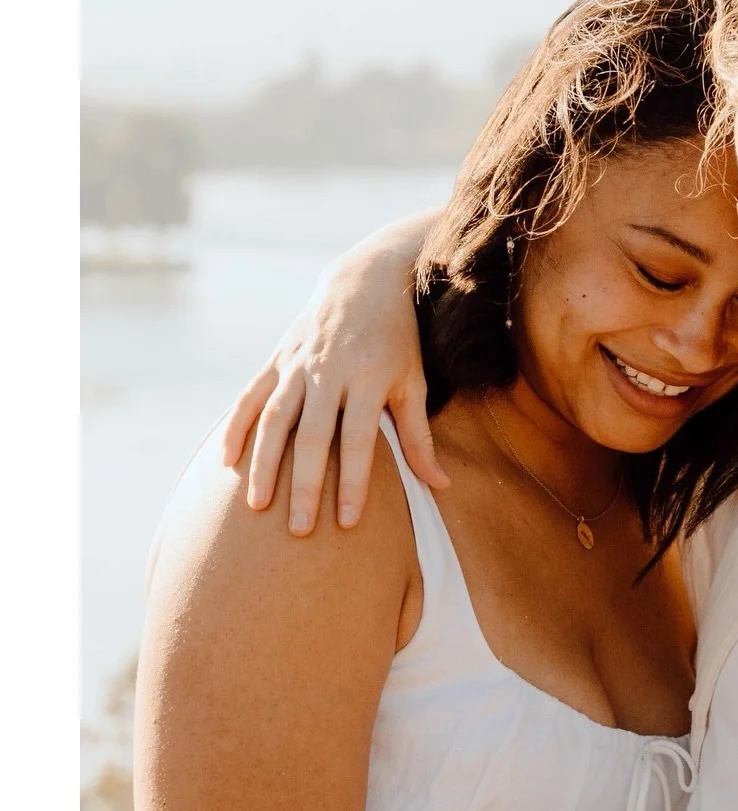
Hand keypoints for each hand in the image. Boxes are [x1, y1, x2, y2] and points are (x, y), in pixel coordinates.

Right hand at [221, 222, 445, 533]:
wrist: (365, 281)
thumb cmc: (396, 342)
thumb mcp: (413, 382)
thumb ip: (419, 437)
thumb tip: (440, 487)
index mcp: (369, 378)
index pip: (359, 440)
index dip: (353, 481)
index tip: (347, 522)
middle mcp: (329, 371)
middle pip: (312, 436)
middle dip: (304, 485)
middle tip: (299, 530)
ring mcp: (298, 364)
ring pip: (275, 419)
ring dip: (264, 464)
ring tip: (256, 506)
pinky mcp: (277, 358)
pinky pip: (250, 397)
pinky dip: (236, 428)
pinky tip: (225, 463)